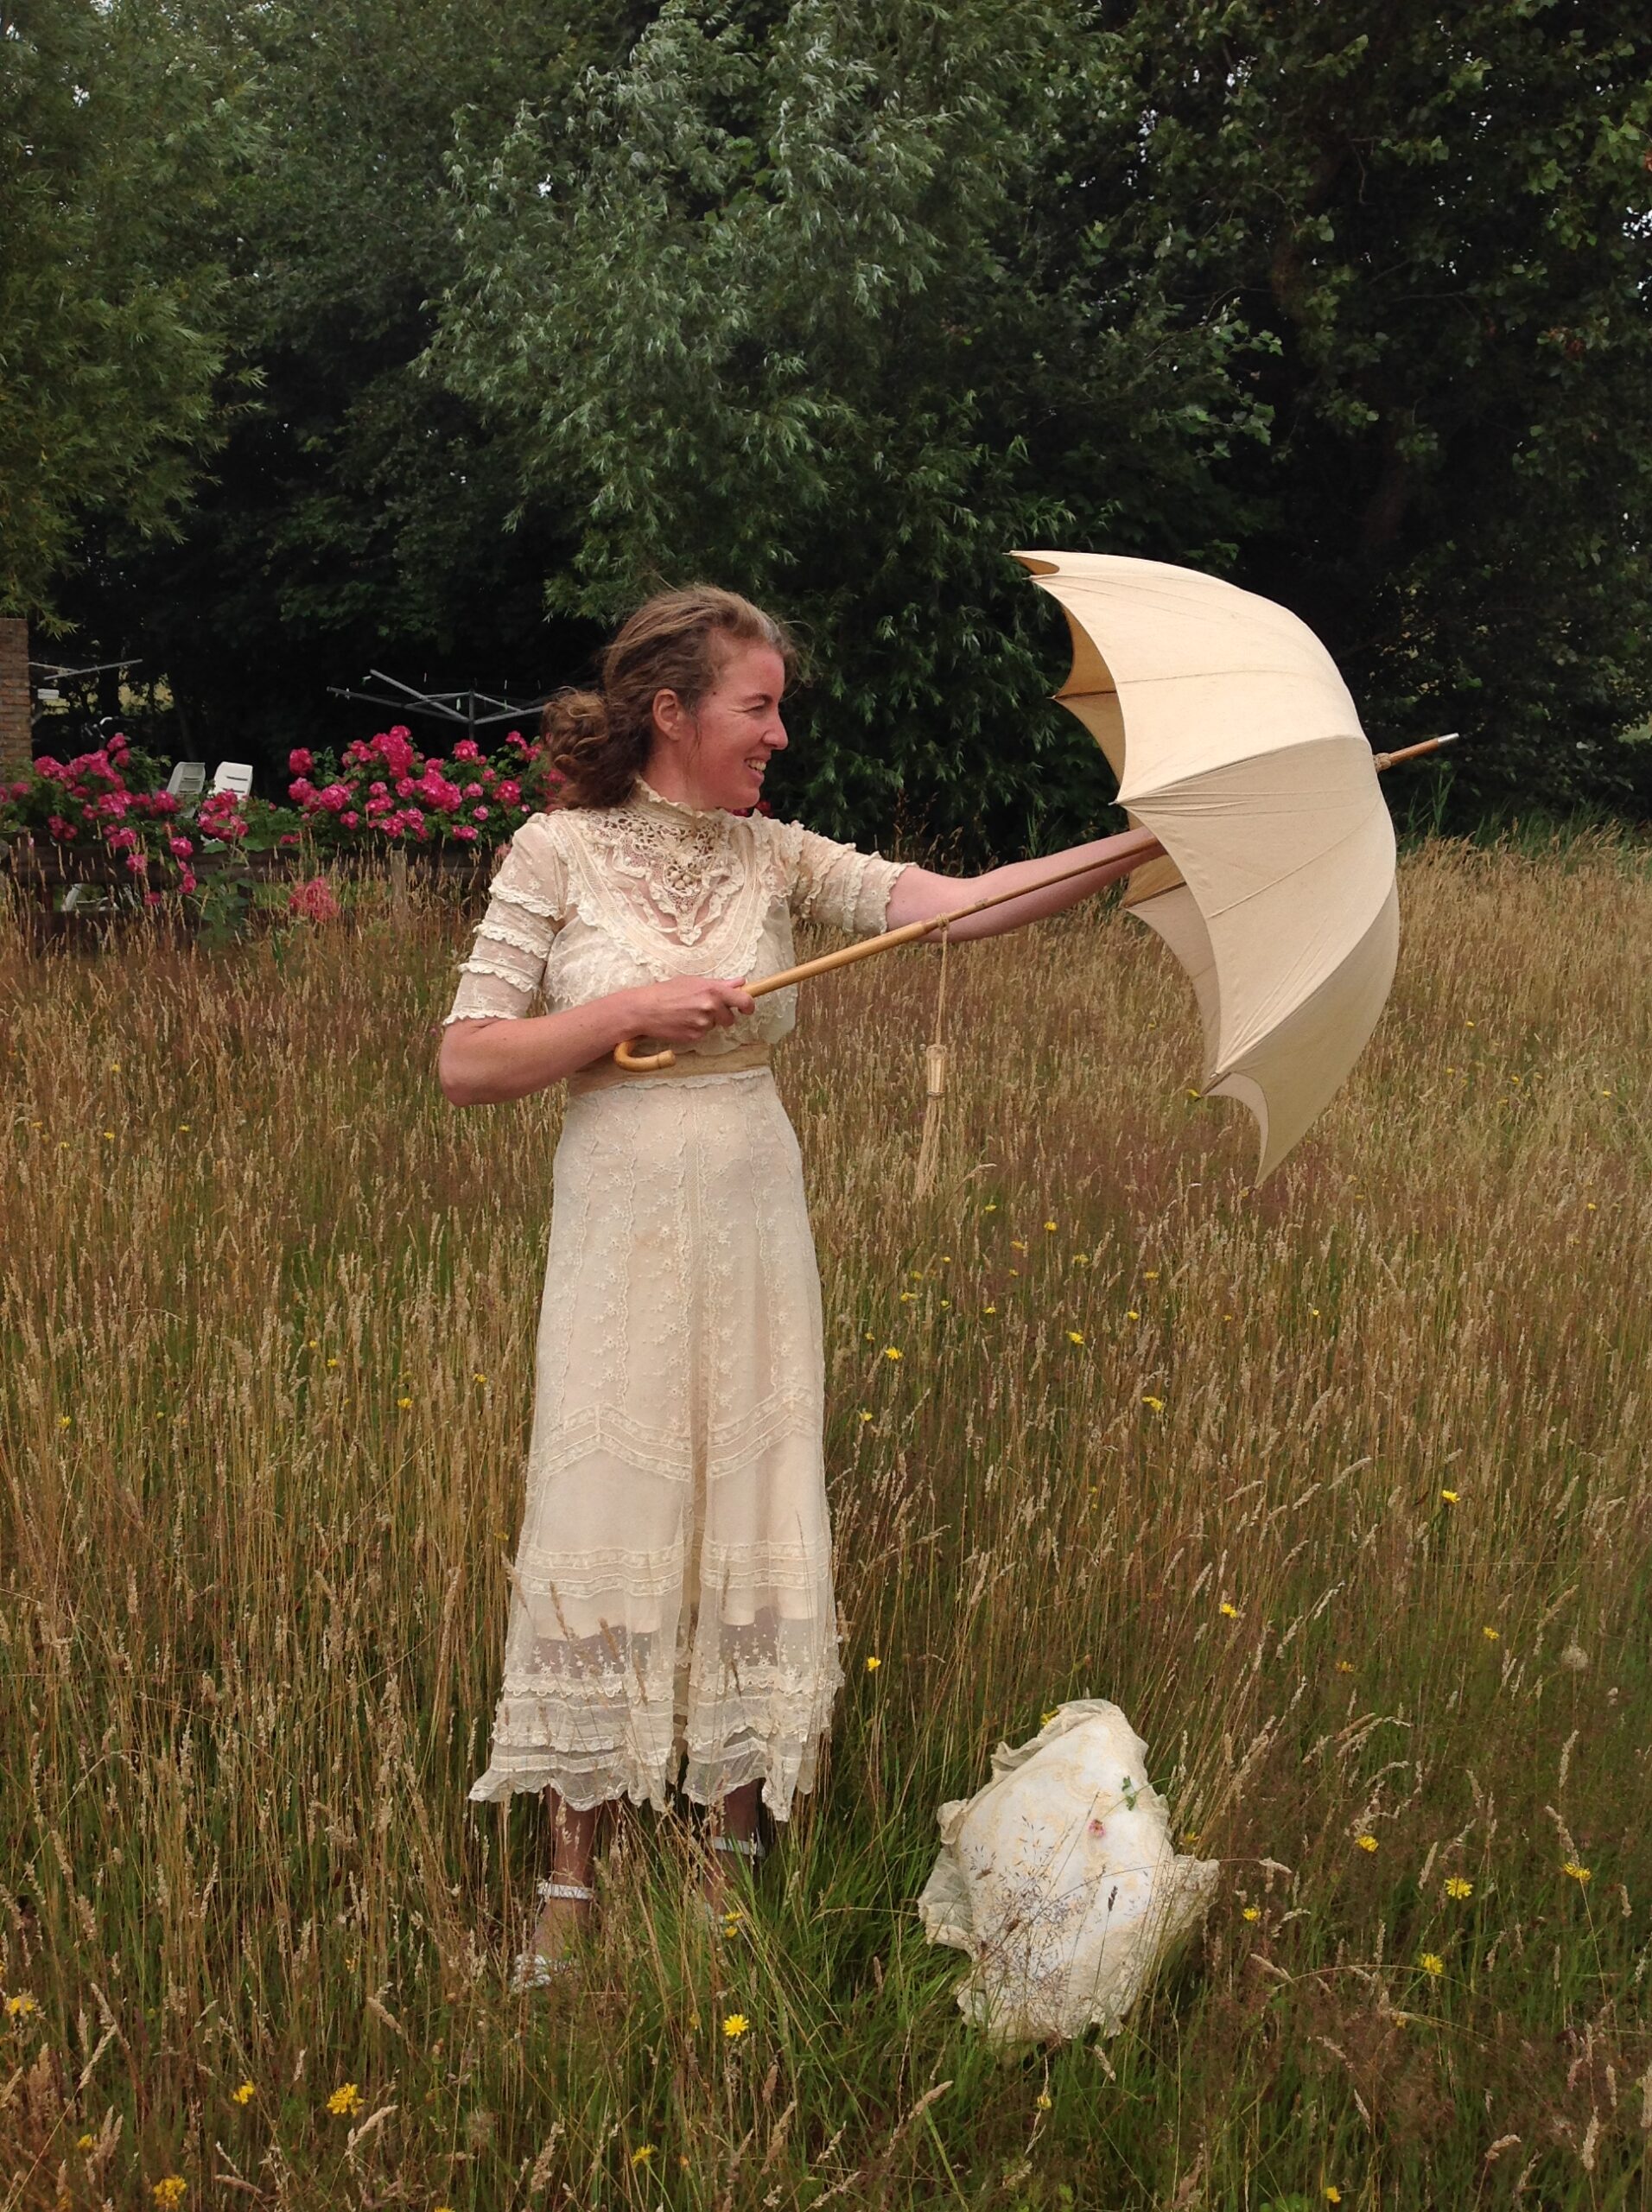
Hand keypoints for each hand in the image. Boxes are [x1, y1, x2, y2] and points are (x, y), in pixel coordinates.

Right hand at [630, 975, 756, 1046]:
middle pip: (730, 1018)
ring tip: (687, 1013)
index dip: (749, 1006)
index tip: (747, 1009)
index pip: (743, 1000)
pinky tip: (682, 1021)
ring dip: (706, 1021)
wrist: (645, 1009)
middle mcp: (711, 1007)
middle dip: (721, 1015)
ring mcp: (703, 1024)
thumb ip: (719, 983)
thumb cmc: (666, 992)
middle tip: (704, 1008)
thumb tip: (740, 982)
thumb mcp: (693, 981)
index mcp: (713, 990)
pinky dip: (695, 1029)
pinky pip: (703, 1034)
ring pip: (714, 1026)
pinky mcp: (695, 1037)